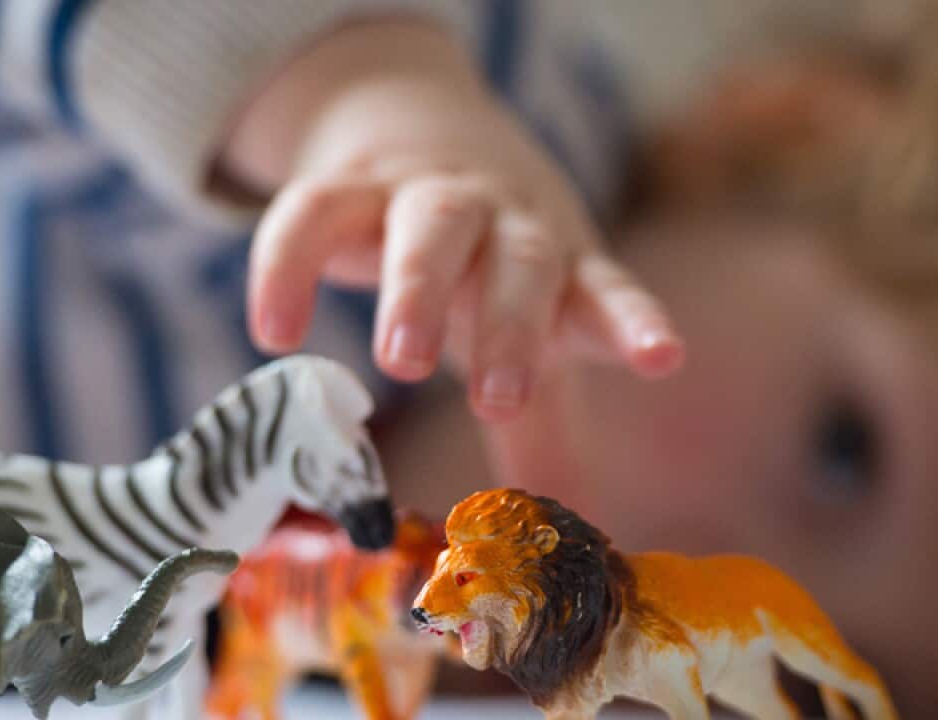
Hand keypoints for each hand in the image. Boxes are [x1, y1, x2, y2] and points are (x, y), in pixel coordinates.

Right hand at [229, 21, 682, 420]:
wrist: (416, 121)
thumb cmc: (487, 258)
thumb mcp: (525, 331)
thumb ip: (544, 428)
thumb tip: (579, 529)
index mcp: (558, 268)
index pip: (605, 292)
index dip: (633, 324)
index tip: (662, 359)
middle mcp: (504, 223)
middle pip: (520, 263)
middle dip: (513, 326)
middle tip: (498, 398)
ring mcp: (428, 195)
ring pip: (433, 227)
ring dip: (422, 288)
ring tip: (399, 363)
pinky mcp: (349, 183)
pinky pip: (315, 212)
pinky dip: (290, 266)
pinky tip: (275, 332)